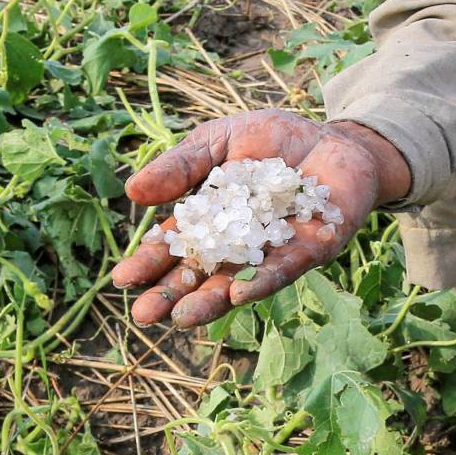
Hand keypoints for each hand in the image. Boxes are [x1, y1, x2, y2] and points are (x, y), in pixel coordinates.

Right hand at [108, 109, 408, 327]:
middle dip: (172, 294)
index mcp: (211, 219)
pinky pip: (285, 269)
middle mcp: (239, 243)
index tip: (122, 280)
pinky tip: (239, 295)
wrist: (333, 136)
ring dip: (211, 301)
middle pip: (201, 273)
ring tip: (183, 317)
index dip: (150, 262)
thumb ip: (180, 167)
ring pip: (238, 281)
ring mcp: (274, 250)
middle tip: (143, 315)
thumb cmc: (271, 140)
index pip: (175, 246)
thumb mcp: (217, 142)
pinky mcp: (312, 249)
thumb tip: (132, 192)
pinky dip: (262, 282)